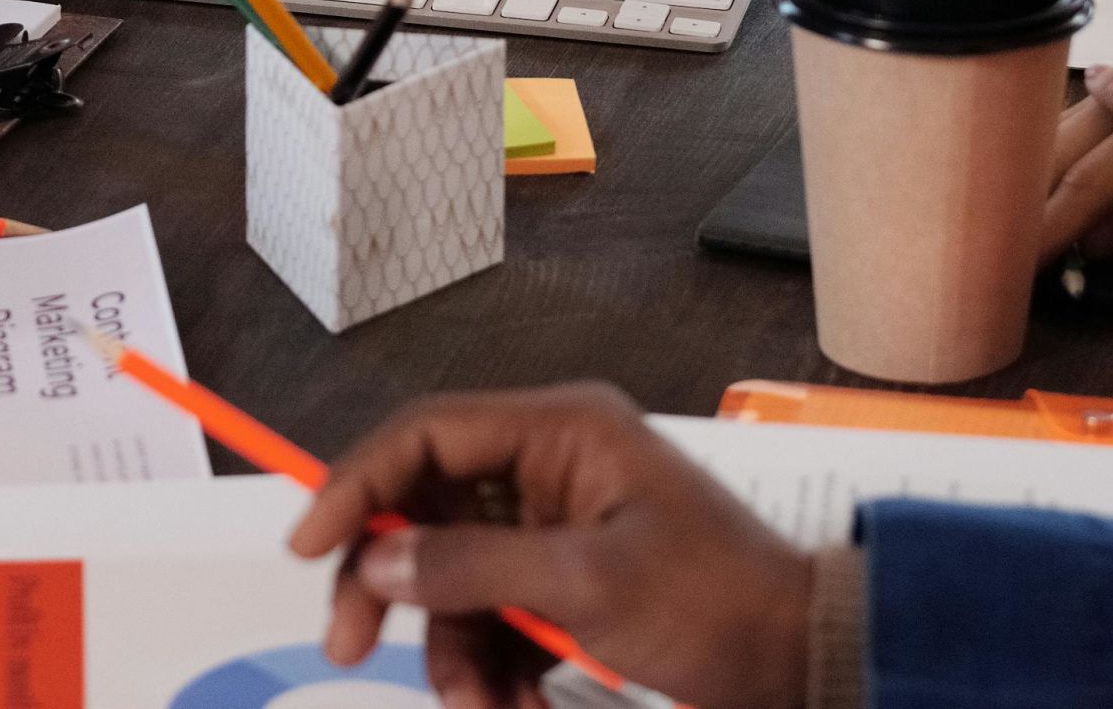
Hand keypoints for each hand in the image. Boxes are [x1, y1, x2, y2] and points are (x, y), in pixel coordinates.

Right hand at [288, 385, 813, 708]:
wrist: (802, 662)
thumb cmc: (722, 604)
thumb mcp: (588, 584)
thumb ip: (474, 566)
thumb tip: (381, 563)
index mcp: (561, 430)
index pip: (426, 433)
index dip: (357, 483)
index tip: (310, 545)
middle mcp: (551, 464)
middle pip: (427, 510)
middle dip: (394, 586)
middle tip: (350, 643)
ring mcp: (558, 525)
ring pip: (454, 578)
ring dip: (455, 650)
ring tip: (487, 706)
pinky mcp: (567, 581)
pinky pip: (494, 617)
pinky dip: (493, 667)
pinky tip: (518, 704)